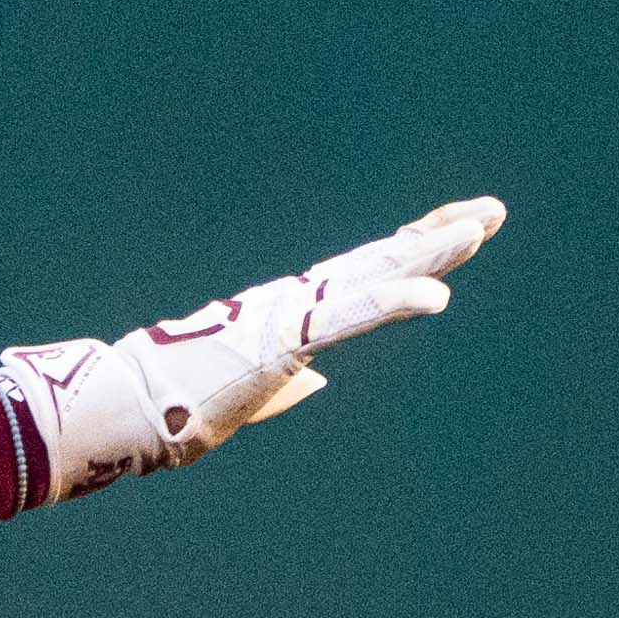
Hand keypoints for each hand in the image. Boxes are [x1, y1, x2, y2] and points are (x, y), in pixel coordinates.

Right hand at [0, 197, 503, 500]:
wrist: (126, 405)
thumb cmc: (179, 403)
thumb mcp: (251, 393)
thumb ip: (287, 380)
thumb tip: (315, 380)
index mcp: (290, 311)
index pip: (364, 271)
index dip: (411, 247)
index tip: (456, 226)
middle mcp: (294, 299)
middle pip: (380, 259)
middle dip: (437, 236)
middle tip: (492, 211)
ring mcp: (287, 313)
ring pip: (371, 275)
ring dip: (427, 254)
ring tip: (477, 233)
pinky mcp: (279, 337)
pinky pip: (345, 317)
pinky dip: (392, 301)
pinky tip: (436, 295)